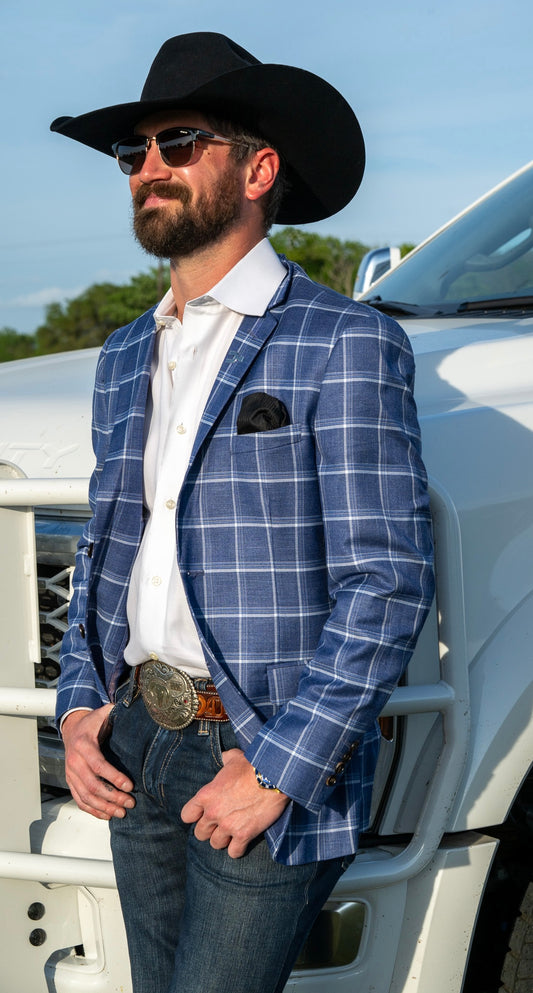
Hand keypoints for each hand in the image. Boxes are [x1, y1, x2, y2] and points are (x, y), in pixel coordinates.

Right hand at [62, 706, 134, 820]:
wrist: (72, 728)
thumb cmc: (92, 723)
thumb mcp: (103, 713)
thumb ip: (117, 711)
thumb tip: (133, 708)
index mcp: (83, 745)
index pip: (98, 765)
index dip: (114, 777)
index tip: (130, 786)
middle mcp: (74, 761)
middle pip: (93, 785)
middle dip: (112, 796)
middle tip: (130, 802)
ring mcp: (70, 773)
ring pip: (86, 796)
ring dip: (104, 807)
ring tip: (122, 812)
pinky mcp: (70, 782)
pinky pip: (79, 799)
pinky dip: (92, 810)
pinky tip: (106, 815)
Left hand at [181, 748, 288, 857]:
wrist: (274, 776)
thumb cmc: (253, 765)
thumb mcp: (234, 757)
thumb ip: (224, 760)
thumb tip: (223, 757)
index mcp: (206, 795)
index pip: (187, 815)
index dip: (195, 816)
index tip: (205, 814)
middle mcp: (213, 812)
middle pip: (200, 834)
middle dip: (210, 830)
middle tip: (221, 824)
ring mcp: (228, 825)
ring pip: (216, 844)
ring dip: (224, 839)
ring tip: (233, 831)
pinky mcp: (243, 835)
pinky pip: (234, 852)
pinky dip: (238, 848)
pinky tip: (243, 839)